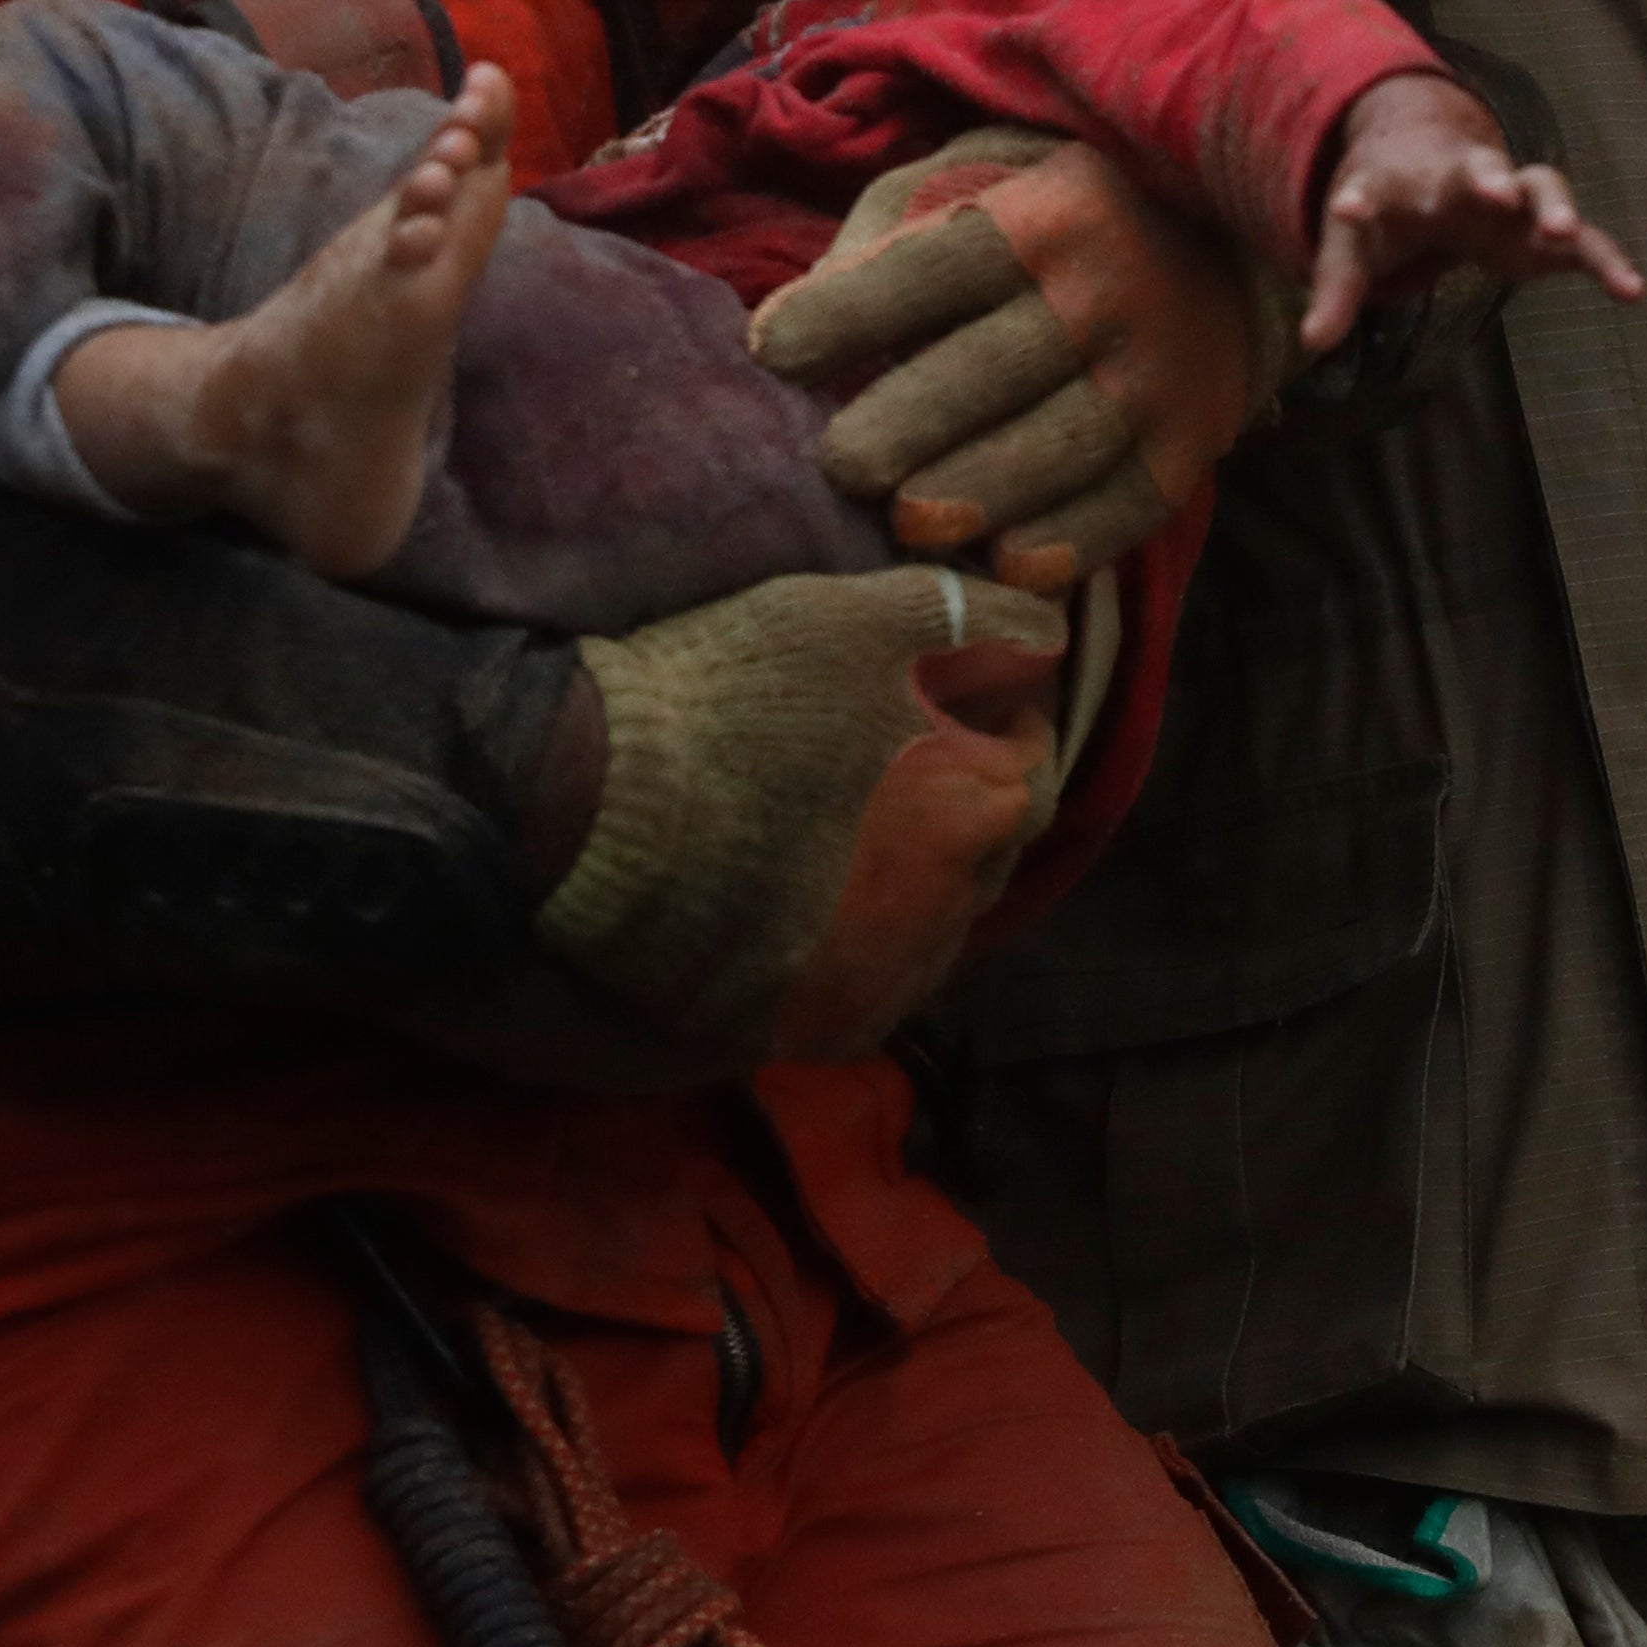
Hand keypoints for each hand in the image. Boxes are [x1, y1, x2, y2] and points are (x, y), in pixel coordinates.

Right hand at [536, 566, 1066, 1058]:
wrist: (593, 797)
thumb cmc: (738, 691)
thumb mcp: (863, 617)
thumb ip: (977, 619)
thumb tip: (1052, 629)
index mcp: (981, 812)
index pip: (1032, 763)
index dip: (999, 719)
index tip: (953, 695)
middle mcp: (949, 917)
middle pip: (986, 851)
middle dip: (962, 800)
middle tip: (897, 756)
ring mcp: (880, 986)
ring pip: (931, 924)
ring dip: (913, 878)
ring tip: (848, 826)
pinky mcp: (811, 1028)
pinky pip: (868, 984)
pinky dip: (859, 942)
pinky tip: (814, 895)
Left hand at [747, 127, 1282, 590]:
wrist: (1228, 243)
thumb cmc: (1053, 218)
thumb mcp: (978, 183)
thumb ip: (889, 237)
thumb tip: (800, 318)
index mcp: (1045, 214)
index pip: (939, 265)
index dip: (854, 310)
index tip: (770, 351)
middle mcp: (1109, 290)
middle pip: (996, 367)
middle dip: (911, 421)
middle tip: (840, 468)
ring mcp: (1160, 371)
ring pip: (1062, 444)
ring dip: (982, 490)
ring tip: (908, 523)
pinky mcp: (1191, 441)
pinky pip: (1129, 502)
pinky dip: (1071, 541)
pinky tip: (1008, 564)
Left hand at [1297, 73, 1644, 355]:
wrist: (1429, 163)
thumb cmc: (1387, 205)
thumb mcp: (1353, 244)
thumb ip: (1336, 290)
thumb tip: (1313, 342)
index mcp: (1402, 183)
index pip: (1376, 189)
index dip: (1359, 203)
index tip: (1345, 207)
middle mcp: (1463, 179)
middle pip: (1478, 169)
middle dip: (1485, 178)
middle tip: (1490, 190)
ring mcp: (1511, 197)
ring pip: (1540, 186)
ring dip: (1552, 205)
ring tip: (1563, 232)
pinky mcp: (1543, 227)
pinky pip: (1584, 240)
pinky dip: (1608, 260)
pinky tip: (1633, 291)